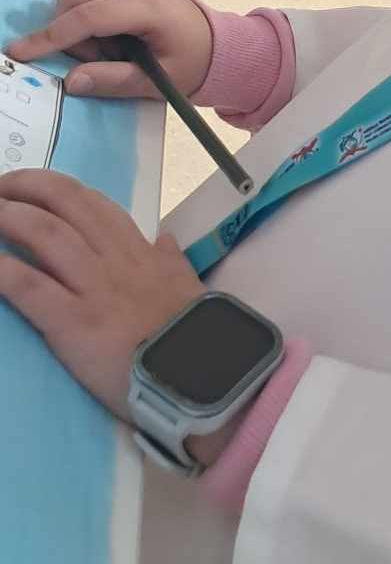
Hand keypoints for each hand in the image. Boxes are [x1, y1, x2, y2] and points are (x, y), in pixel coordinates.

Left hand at [0, 169, 201, 417]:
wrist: (199, 376)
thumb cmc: (192, 335)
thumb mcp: (188, 287)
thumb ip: (172, 261)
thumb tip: (164, 239)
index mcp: (138, 250)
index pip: (92, 203)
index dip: (54, 188)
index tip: (31, 187)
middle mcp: (113, 259)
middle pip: (64, 204)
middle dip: (25, 188)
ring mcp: (93, 287)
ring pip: (45, 234)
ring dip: (9, 217)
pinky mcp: (73, 322)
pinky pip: (30, 286)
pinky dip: (4, 269)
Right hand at [7, 0, 213, 99]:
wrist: (217, 43)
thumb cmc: (191, 64)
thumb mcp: (157, 82)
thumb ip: (113, 80)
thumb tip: (71, 81)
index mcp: (147, 5)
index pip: (88, 16)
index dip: (52, 36)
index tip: (20, 52)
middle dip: (70, 33)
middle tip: (100, 60)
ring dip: (79, 27)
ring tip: (111, 51)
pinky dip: (87, 18)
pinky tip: (113, 38)